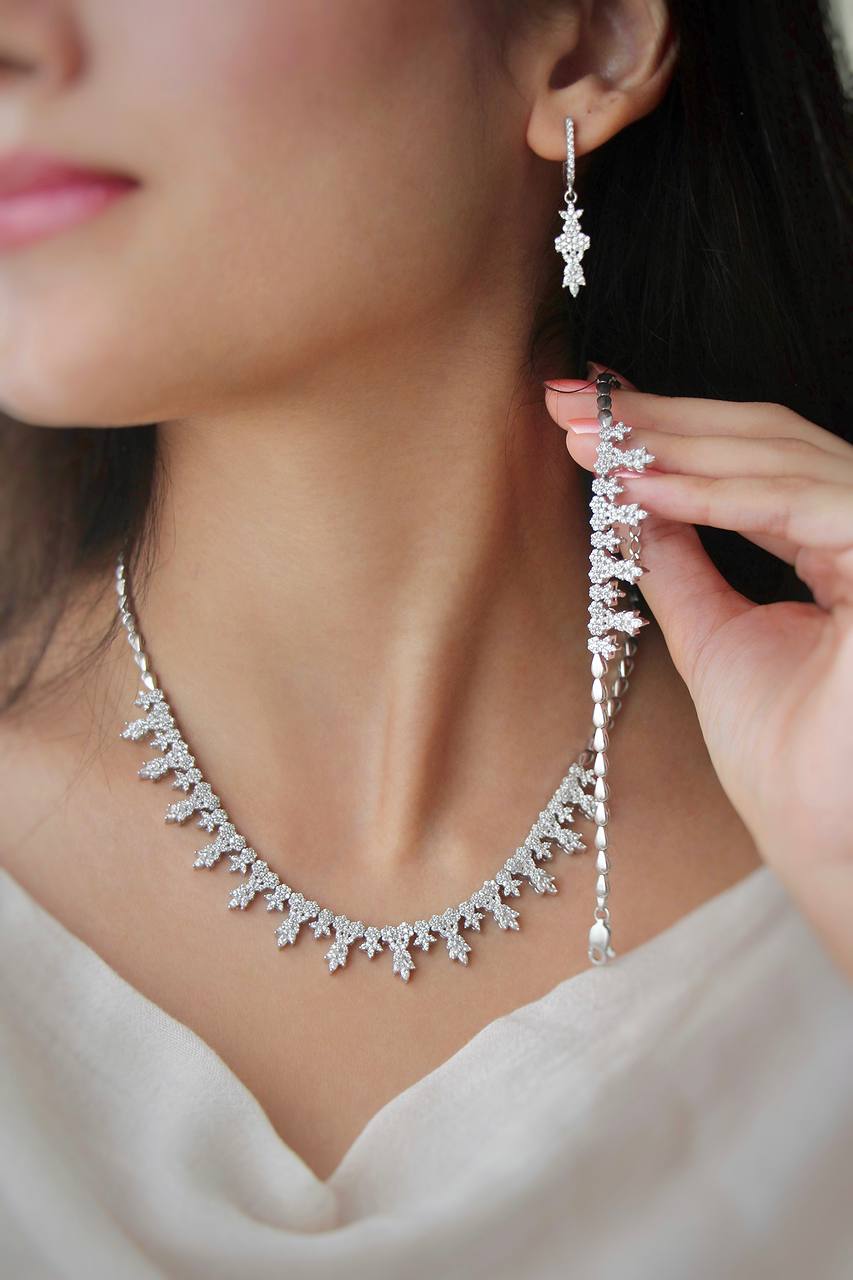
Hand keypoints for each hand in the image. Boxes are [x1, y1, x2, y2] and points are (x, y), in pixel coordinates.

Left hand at [544, 365, 852, 979]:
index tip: (587, 415)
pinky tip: (638, 481)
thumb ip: (681, 559)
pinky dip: (714, 490)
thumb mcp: (712, 635)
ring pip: (781, 456)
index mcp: (842, 546)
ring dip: (673, 443)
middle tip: (568, 401)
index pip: (758, 461)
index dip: (671, 430)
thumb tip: (630, 495)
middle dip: (659, 419)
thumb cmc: (784, 759)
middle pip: (768, 439)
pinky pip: (799, 501)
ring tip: (590, 438)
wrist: (824, 843)